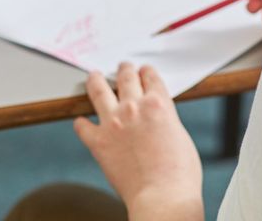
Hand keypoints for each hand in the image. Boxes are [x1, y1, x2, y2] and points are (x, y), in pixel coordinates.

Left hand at [74, 64, 203, 220]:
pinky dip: (81, 122)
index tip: (144, 71)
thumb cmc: (179, 172)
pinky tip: (80, 121)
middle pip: (126, 77)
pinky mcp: (97, 141)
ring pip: (99, 91)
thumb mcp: (180, 135)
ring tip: (94, 76)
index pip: (150, 77)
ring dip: (96, 81)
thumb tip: (157, 121)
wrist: (162, 195)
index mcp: (159, 103)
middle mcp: (134, 107)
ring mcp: (113, 122)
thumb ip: (166, 121)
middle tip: (123, 67)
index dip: (147, 72)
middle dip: (125, 70)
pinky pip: (82, 126)